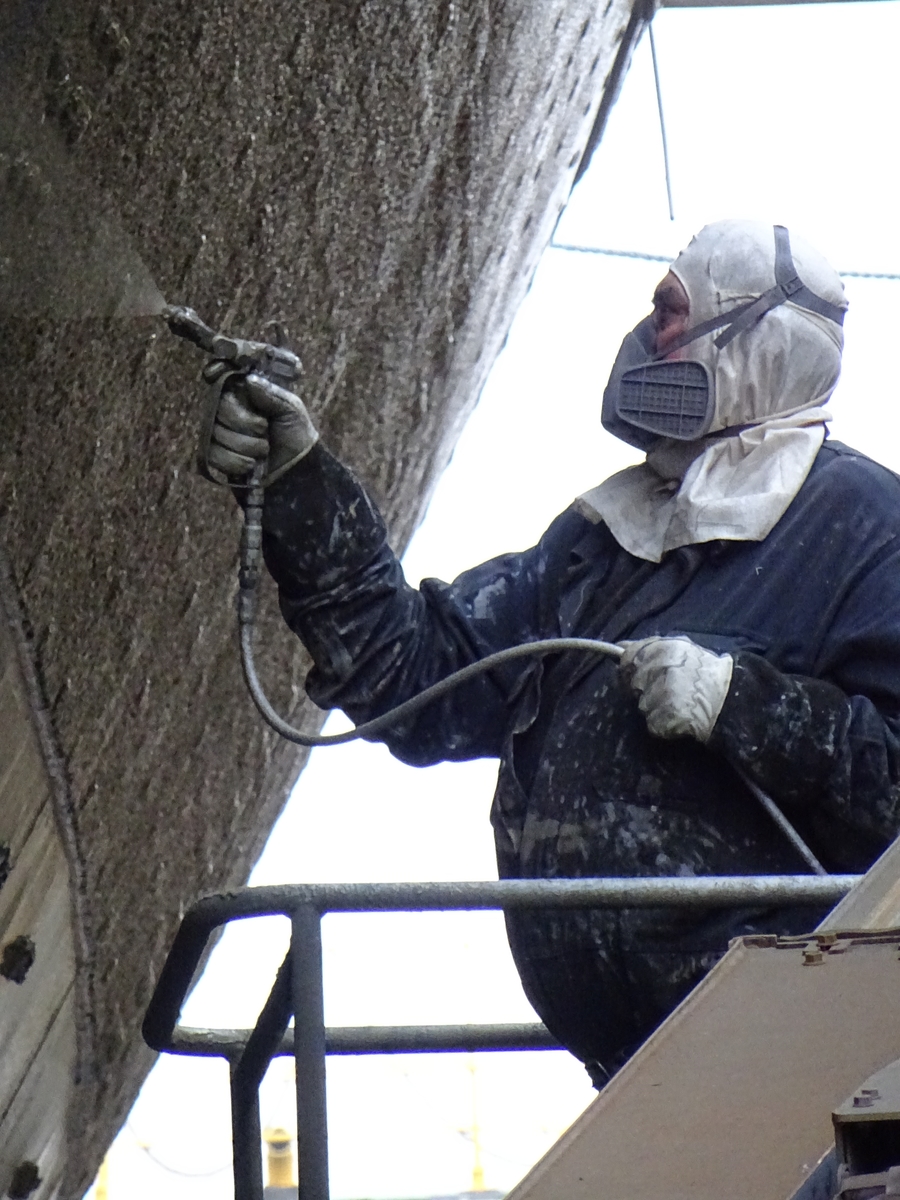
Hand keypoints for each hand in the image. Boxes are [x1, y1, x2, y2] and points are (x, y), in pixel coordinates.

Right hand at [205, 366, 318, 483]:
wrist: (297, 467)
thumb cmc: (295, 433)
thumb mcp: (291, 409)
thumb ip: (271, 394)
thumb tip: (249, 380)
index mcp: (243, 395)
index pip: (223, 389)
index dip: (233, 399)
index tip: (257, 415)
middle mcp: (226, 412)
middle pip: (217, 412)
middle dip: (245, 426)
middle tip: (265, 432)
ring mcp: (218, 434)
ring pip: (216, 435)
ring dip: (245, 447)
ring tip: (263, 451)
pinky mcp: (215, 457)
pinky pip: (213, 456)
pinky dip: (236, 462)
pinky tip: (250, 465)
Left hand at [619, 635, 732, 741]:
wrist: (735, 702)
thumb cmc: (709, 675)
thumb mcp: (683, 650)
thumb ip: (651, 647)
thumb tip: (621, 646)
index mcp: (664, 648)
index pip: (628, 656)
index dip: (630, 667)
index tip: (635, 673)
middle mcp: (659, 670)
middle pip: (633, 684)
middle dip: (645, 689)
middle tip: (669, 691)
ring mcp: (660, 696)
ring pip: (643, 706)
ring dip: (656, 708)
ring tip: (680, 704)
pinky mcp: (663, 720)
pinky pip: (654, 725)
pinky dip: (664, 725)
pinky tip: (681, 718)